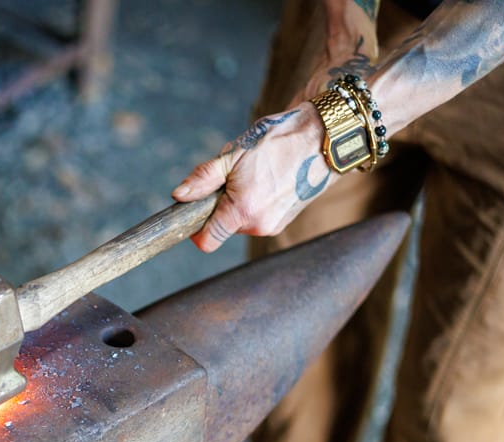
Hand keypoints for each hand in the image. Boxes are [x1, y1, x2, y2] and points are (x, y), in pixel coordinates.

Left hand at [172, 104, 332, 252]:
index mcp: (243, 211)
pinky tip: (268, 178)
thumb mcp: (233, 155)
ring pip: (241, 220)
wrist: (323, 138)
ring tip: (256, 172)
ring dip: (239, 200)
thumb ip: (203, 179)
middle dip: (221, 204)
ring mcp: (274, 225)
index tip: (194, 213)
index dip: (196, 230)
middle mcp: (259, 226)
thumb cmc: (278, 142)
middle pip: (223, 226)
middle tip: (234, 175)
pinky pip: (258, 216)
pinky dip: (255, 201)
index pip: (207, 241)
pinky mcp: (284, 220)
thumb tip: (180, 195)